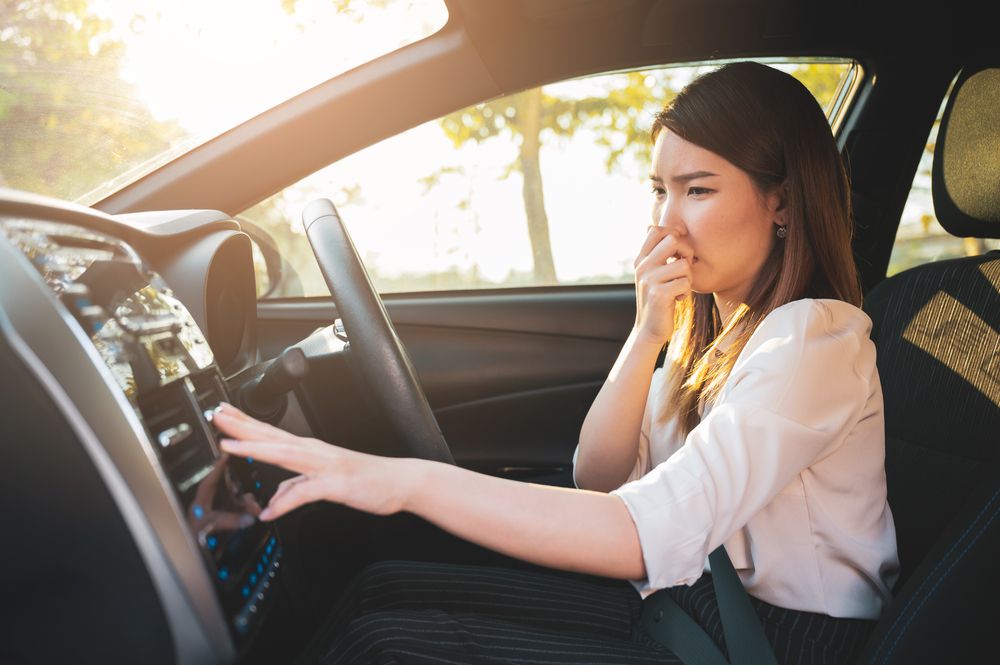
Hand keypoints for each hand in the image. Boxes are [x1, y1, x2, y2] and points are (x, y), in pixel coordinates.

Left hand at [212, 403, 411, 519]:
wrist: (400, 481)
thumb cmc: (367, 480)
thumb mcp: (323, 486)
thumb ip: (297, 490)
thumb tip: (275, 501)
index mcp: (310, 451)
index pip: (270, 434)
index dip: (244, 424)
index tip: (223, 414)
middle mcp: (314, 452)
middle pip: (271, 437)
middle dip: (241, 426)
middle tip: (216, 414)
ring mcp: (324, 466)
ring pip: (283, 455)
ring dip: (255, 448)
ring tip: (229, 445)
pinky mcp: (335, 484)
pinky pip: (305, 493)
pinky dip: (285, 502)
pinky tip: (269, 512)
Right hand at [633, 226, 692, 344]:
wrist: (649, 330)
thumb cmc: (657, 299)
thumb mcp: (651, 274)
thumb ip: (653, 252)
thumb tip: (649, 225)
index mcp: (640, 260)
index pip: (655, 230)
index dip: (673, 235)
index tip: (677, 251)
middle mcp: (642, 267)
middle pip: (673, 241)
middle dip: (686, 253)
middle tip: (684, 268)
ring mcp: (649, 281)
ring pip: (683, 265)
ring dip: (688, 278)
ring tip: (679, 288)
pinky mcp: (658, 295)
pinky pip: (685, 283)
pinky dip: (686, 292)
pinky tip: (678, 299)